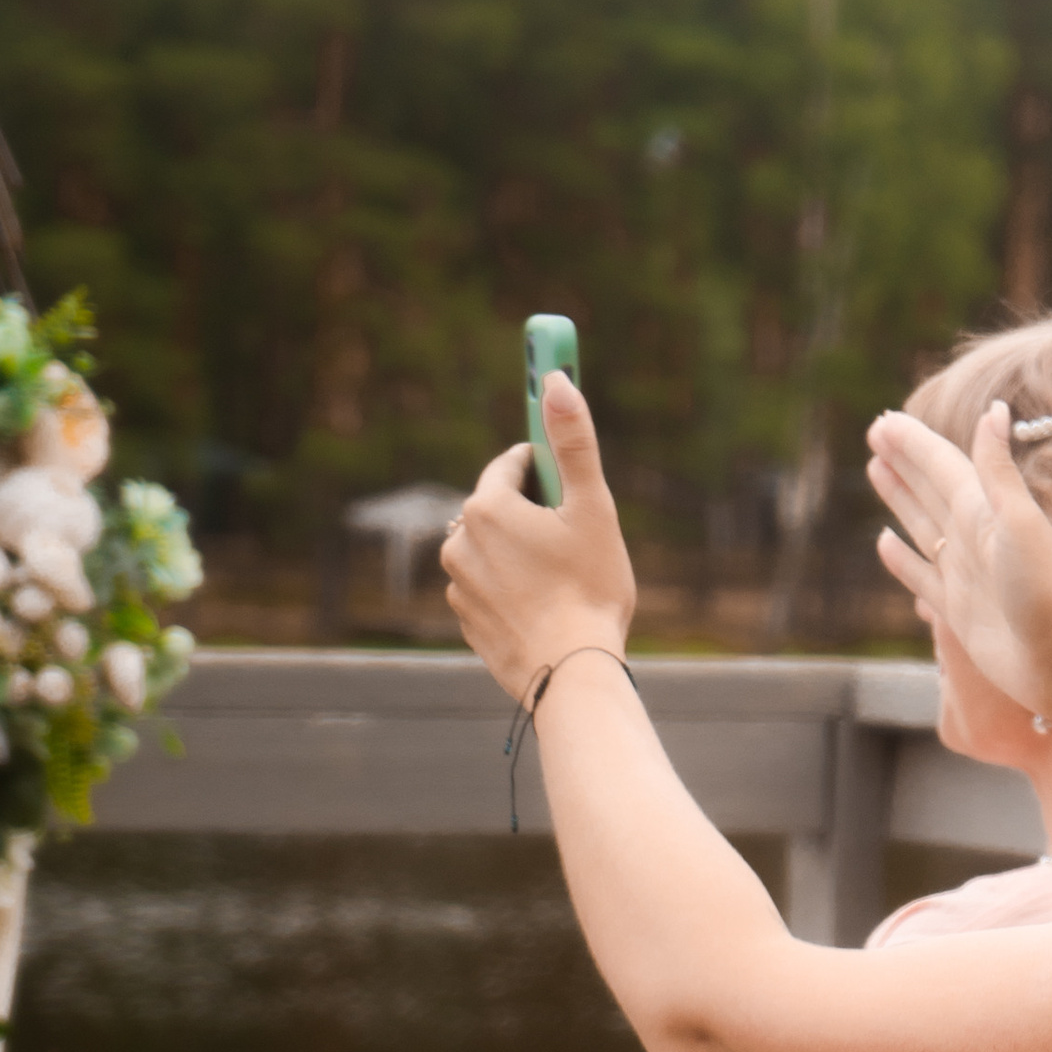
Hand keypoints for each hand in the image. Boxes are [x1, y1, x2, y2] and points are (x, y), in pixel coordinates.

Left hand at [442, 372, 636, 706]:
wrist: (572, 673)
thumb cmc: (588, 590)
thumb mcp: (592, 508)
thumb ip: (572, 442)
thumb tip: (556, 378)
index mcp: (488, 507)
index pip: (511, 464)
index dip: (541, 463)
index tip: (562, 469)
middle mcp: (460, 541)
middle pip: (499, 508)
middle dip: (532, 512)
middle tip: (573, 534)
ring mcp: (459, 585)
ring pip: (492, 549)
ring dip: (520, 551)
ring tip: (560, 576)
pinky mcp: (466, 621)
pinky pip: (489, 588)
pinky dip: (511, 589)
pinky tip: (545, 605)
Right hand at [866, 402, 1051, 721]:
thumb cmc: (1047, 590)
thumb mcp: (1020, 521)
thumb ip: (999, 470)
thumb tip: (995, 409)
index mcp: (985, 511)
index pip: (941, 464)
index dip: (912, 442)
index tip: (884, 420)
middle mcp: (973, 538)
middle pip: (930, 487)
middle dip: (903, 459)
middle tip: (875, 430)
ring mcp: (965, 574)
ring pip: (922, 524)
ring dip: (900, 496)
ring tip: (876, 469)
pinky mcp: (957, 610)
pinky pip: (920, 575)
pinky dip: (900, 558)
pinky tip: (884, 541)